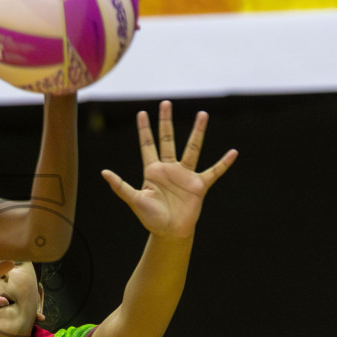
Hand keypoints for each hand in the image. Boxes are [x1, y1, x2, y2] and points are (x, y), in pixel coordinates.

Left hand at [101, 101, 236, 238]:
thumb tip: (104, 172)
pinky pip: (213, 172)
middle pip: (168, 139)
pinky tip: (233, 153)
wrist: (170, 233)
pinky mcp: (199, 185)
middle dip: (166, 122)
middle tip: (166, 103)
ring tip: (203, 114)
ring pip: (192, 149)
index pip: (148, 145)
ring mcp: (185, 175)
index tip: (142, 113)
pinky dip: (223, 163)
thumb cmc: (151, 218)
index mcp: (153, 171)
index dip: (144, 129)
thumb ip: (121, 186)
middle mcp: (170, 169)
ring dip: (198, 132)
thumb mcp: (135, 200)